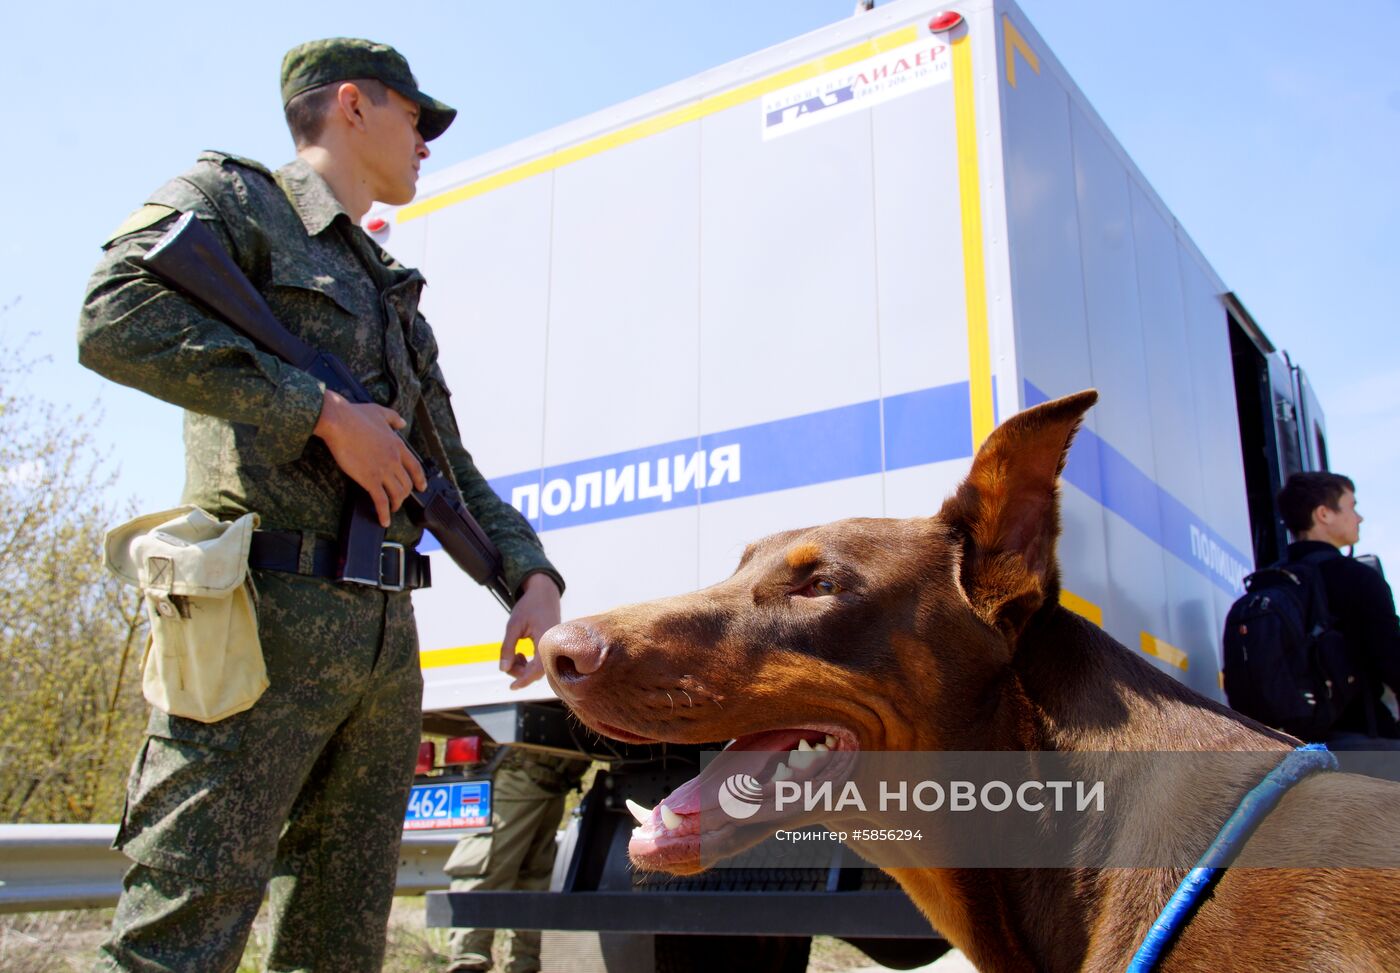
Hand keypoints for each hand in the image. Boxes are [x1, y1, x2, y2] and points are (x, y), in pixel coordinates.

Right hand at [313, 390, 425, 526]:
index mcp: (397, 445)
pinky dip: (384, 513)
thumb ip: (393, 418)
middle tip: (400, 499)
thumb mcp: (379, 412)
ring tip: (391, 510)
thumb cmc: (354, 415)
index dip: (420, 479)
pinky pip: (381, 501)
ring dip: (396, 505)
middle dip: (405, 494)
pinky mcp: (369, 479)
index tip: (422, 487)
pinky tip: (383, 520)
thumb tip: (402, 423)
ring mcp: (383, 470)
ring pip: (398, 494)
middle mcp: (394, 460)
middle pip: (407, 483)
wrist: (339, 421)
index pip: (415, 467)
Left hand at [500, 573, 561, 689]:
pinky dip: (529, 663)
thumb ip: (507, 647)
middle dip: (520, 671)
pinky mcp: (551, 646)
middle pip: (537, 672)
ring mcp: (554, 647)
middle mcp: (552, 646)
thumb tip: (502, 669)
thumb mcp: (513, 625)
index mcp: (545, 641)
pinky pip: (541, 662)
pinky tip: (521, 653)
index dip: (524, 680)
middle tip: (508, 659)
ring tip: (515, 653)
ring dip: (524, 667)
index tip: (512, 688)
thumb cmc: (529, 606)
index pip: (537, 670)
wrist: (544, 592)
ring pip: (539, 668)